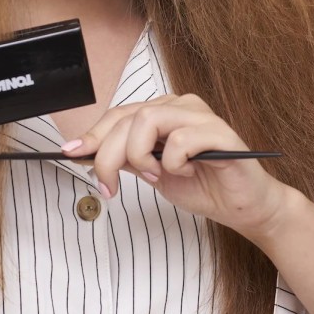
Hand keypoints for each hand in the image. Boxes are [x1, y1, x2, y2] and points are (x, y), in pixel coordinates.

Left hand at [63, 94, 287, 240]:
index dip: (92, 134)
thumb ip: (127, 159)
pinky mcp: (220, 133)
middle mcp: (180, 106)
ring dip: (140, 155)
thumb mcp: (153, 173)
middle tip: (108, 186)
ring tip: (155, 176)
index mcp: (163, 112)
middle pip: (128, 118)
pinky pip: (181, 140)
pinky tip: (185, 173)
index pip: (119, 114)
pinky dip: (173, 162)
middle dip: (108, 155)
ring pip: (148, 119)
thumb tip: (87, 153)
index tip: (71, 153)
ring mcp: (201, 116)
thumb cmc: (202, 187)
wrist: (243, 207)